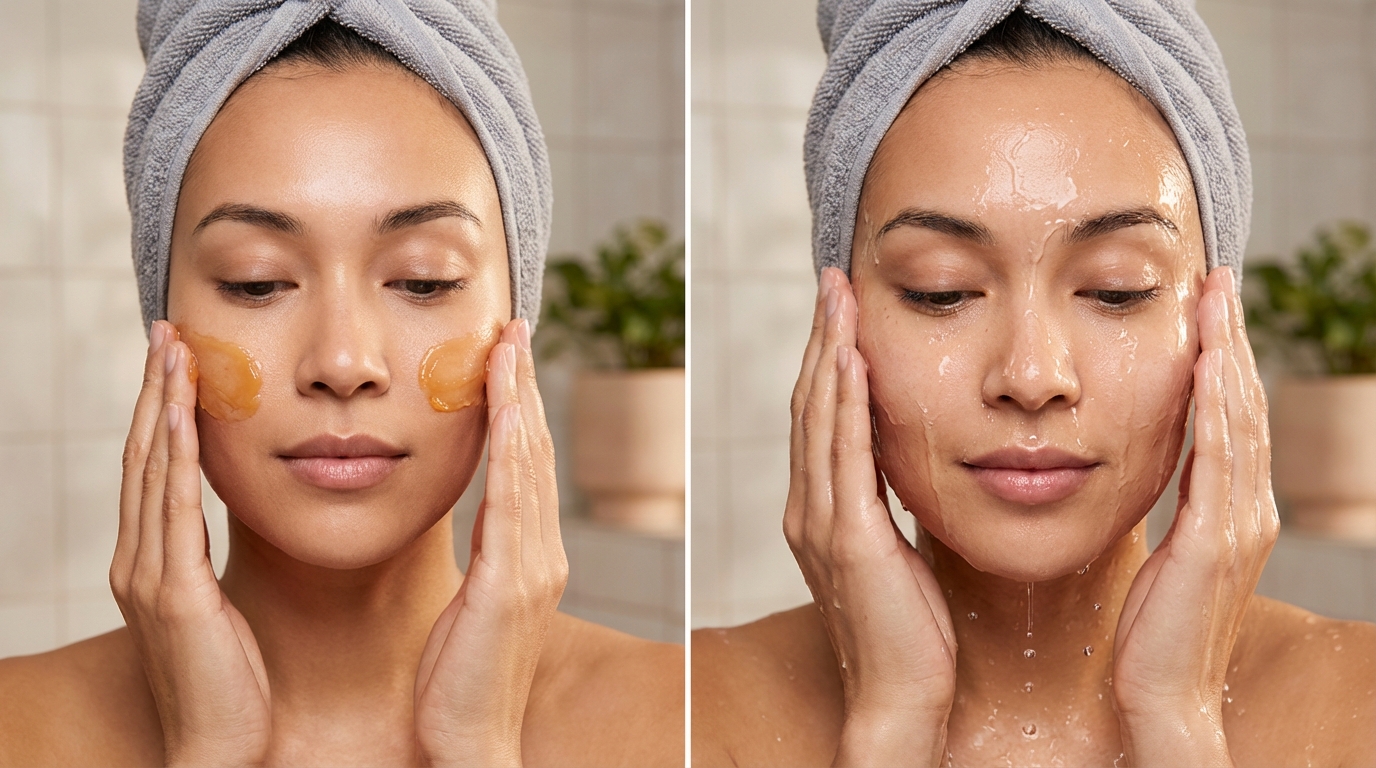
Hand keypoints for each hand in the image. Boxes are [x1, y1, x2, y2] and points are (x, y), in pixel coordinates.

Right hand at [110, 321, 272, 765]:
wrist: (219, 749)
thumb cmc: (232, 684)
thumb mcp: (217, 608)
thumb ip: (209, 561)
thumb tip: (225, 519)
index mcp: (152, 563)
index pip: (153, 469)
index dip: (160, 411)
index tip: (176, 360)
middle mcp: (139, 561)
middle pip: (142, 456)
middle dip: (153, 391)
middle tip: (167, 331)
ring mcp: (148, 576)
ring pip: (151, 471)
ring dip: (161, 406)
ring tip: (174, 350)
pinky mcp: (173, 595)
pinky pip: (173, 510)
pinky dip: (173, 456)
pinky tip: (182, 414)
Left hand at [413, 319, 567, 767]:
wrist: (467, 748)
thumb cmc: (456, 685)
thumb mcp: (469, 608)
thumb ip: (483, 559)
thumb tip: (476, 521)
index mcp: (528, 557)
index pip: (525, 466)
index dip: (519, 408)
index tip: (505, 357)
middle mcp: (541, 554)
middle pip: (536, 453)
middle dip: (524, 387)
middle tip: (512, 328)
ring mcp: (533, 567)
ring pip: (530, 465)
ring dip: (519, 400)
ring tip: (508, 345)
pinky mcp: (513, 583)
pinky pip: (514, 500)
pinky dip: (514, 447)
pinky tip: (506, 408)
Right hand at [782, 268, 957, 767]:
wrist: (900, 697)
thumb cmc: (909, 634)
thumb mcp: (897, 553)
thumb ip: (887, 506)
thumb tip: (905, 464)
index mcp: (820, 511)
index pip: (818, 418)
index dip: (824, 359)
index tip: (838, 309)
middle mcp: (808, 509)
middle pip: (809, 404)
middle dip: (820, 337)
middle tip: (832, 279)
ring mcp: (820, 523)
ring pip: (818, 418)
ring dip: (826, 352)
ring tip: (838, 297)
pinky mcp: (847, 539)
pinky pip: (843, 455)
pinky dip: (843, 402)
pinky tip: (851, 359)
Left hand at [1113, 267, 1277, 766]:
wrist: (1162, 697)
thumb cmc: (1150, 633)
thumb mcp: (1161, 556)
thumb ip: (1168, 509)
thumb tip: (1145, 465)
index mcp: (1230, 511)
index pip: (1229, 417)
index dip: (1222, 360)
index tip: (1206, 308)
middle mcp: (1246, 510)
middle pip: (1242, 405)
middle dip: (1230, 339)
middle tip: (1218, 280)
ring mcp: (1238, 525)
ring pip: (1237, 420)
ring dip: (1226, 355)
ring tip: (1214, 300)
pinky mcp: (1215, 543)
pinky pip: (1218, 460)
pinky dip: (1215, 409)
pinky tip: (1206, 367)